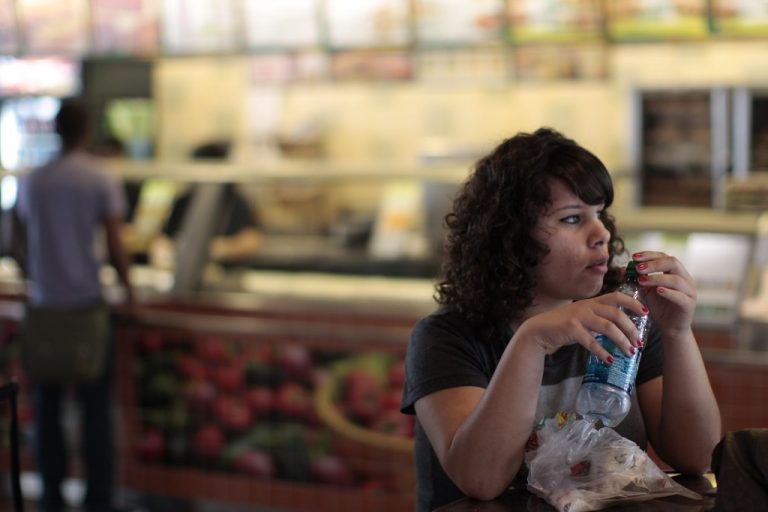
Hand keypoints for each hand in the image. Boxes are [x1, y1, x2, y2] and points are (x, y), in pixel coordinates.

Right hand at [517, 291, 647, 362]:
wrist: (539, 330)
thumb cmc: (563, 325)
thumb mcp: (582, 316)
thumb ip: (598, 317)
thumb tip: (621, 328)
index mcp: (592, 302)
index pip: (617, 297)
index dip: (633, 303)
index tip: (646, 312)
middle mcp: (587, 306)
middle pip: (616, 314)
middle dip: (631, 329)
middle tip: (639, 342)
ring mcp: (579, 316)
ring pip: (608, 327)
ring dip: (622, 341)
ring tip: (630, 352)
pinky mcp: (572, 329)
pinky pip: (592, 342)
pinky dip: (603, 352)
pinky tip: (610, 360)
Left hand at [631, 251, 695, 337]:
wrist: (669, 327)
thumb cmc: (658, 307)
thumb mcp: (645, 291)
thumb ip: (637, 279)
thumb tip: (622, 269)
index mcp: (676, 272)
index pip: (664, 257)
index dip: (649, 255)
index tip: (634, 257)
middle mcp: (685, 279)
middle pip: (673, 263)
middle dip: (653, 264)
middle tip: (638, 268)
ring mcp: (689, 291)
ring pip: (676, 279)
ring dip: (657, 278)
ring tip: (641, 280)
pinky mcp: (689, 305)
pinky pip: (681, 296)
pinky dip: (669, 292)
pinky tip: (657, 290)